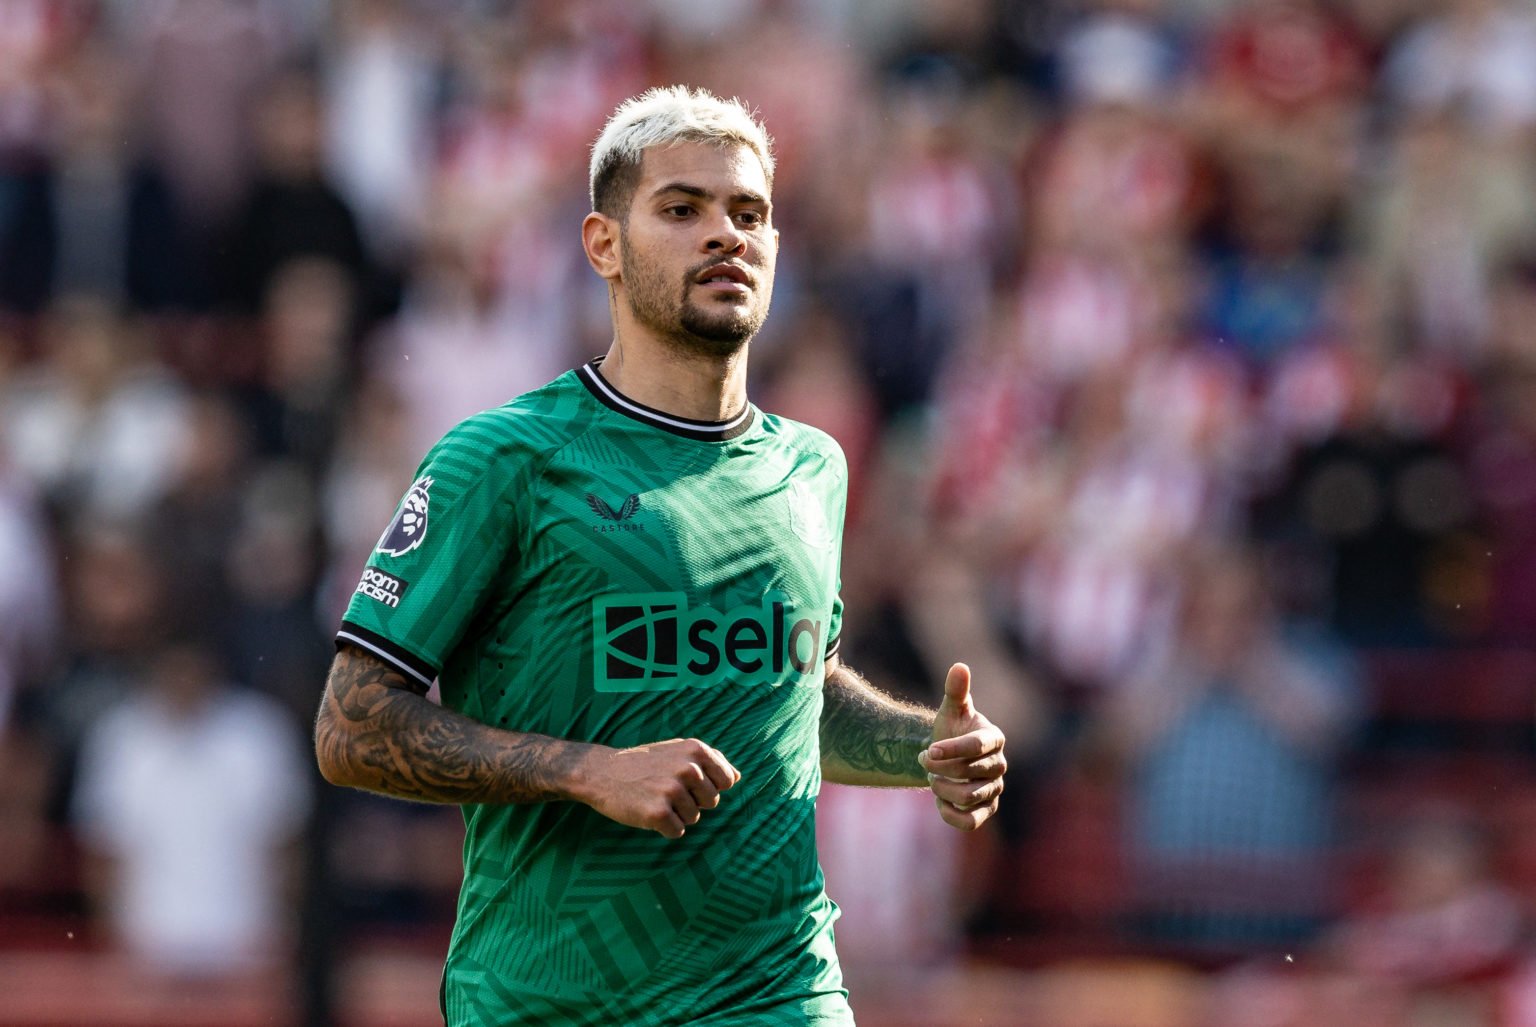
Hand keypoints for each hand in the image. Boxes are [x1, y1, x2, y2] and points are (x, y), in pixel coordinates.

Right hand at [572, 738, 740, 838]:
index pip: (727, 781)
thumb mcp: (678, 751)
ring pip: (693, 818)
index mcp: (696, 750)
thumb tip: (737, 777)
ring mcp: (673, 791)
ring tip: (653, 797)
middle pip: (711, 802)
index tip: (687, 782)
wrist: (601, 772)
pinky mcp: (658, 813)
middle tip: (664, 789)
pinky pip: (677, 833)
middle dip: (692, 801)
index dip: (709, 786)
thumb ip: (709, 761)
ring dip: (676, 814)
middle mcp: (688, 768)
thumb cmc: (644, 762)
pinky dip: (664, 828)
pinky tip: (647, 812)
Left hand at [920, 663, 1005, 830]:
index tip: (928, 750)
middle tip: (924, 760)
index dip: (951, 750)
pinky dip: (950, 814)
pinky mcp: (986, 810)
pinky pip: (971, 822)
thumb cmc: (950, 729)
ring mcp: (994, 789)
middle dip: (940, 769)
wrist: (945, 757)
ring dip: (941, 789)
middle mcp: (1000, 765)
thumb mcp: (950, 709)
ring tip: (931, 779)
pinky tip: (939, 802)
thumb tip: (959, 666)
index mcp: (994, 738)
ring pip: (968, 798)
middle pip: (970, 774)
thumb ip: (956, 690)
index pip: (977, 747)